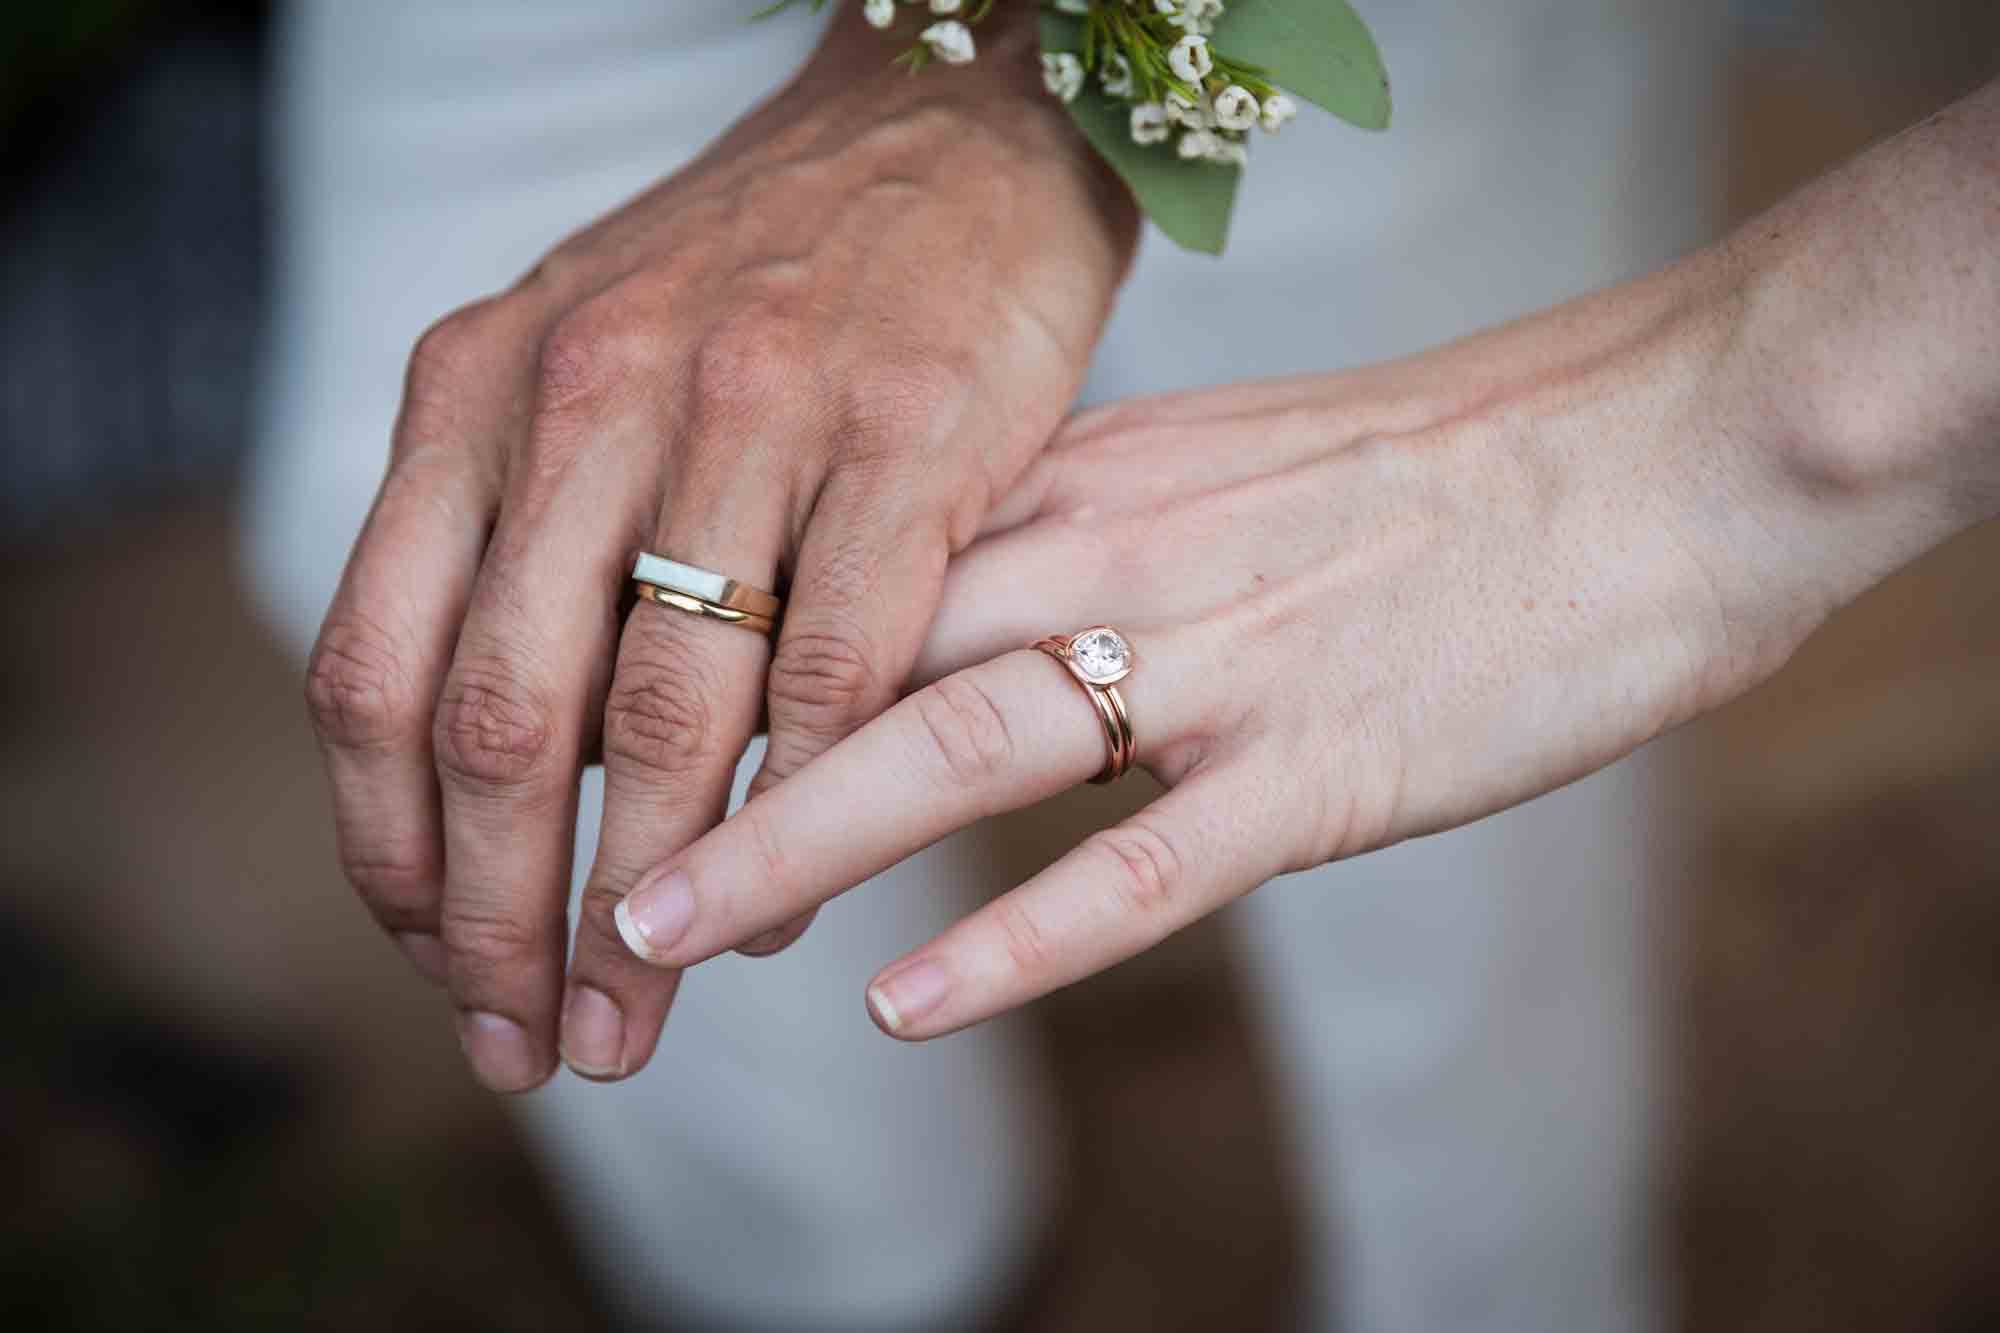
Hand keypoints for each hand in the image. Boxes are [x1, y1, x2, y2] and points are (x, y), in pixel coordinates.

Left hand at [303, 9, 1136, 1088]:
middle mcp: (589, 394)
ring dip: (648, 902)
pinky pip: (842, 668)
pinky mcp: (910, 436)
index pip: (377, 669)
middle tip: (531, 1045)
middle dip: (502, 922)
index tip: (435, 968)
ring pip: (665, 716)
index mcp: (480, 390)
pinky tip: (792, 896)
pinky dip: (811, 809)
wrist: (947, 131)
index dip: (393, 856)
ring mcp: (751, 411)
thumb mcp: (577, 363)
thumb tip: (487, 787)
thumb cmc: (761, 282)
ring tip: (645, 1011)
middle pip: (501, 720)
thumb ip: (518, 541)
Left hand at [605, 217, 1997, 1037]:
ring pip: (956, 751)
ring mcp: (1218, 662)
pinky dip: (1016, 935)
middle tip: (571, 857)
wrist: (1658, 448)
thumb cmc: (1452, 467)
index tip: (624, 735)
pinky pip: (1141, 866)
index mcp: (1096, 472)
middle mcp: (1122, 551)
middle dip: (703, 762)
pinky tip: (908, 1003)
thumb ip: (1089, 530)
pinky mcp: (1324, 766)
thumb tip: (971, 598)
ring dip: (794, 845)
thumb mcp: (1228, 464)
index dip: (727, 655)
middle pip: (861, 655)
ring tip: (664, 924)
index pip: (857, 564)